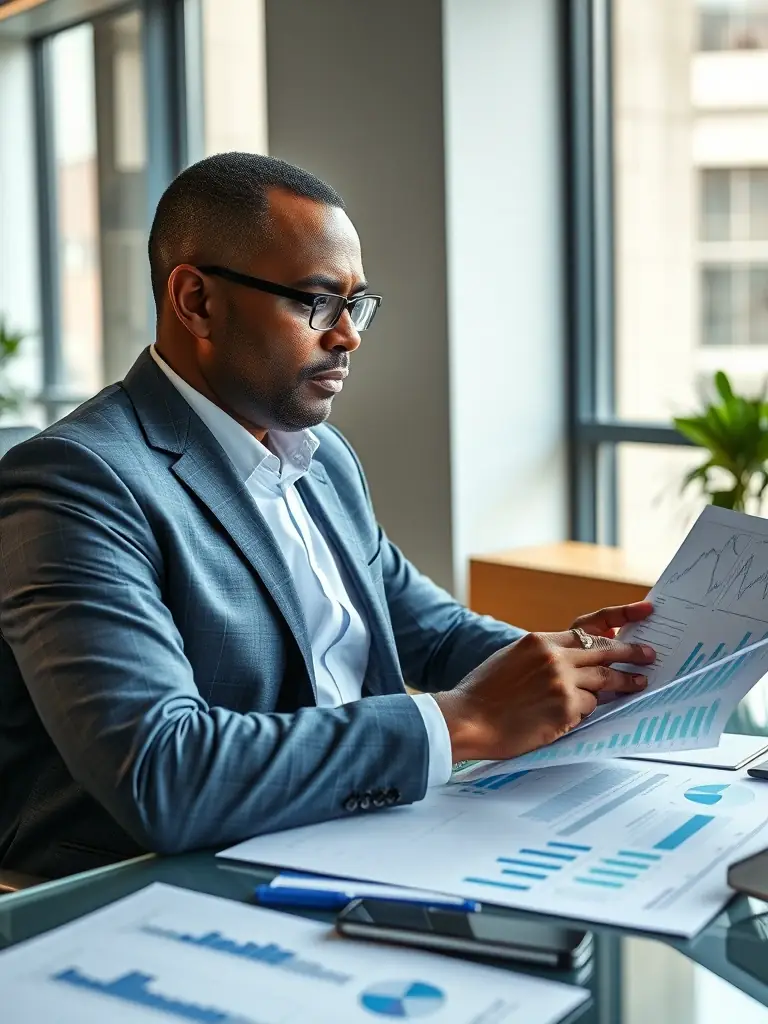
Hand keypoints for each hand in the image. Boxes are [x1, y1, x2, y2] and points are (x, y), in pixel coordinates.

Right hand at [433, 603, 654, 761]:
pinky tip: (577, 715)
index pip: (588, 629)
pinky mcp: (565, 709)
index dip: (619, 621)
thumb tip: (570, 659)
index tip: (643, 613)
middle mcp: (554, 657)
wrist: (467, 718)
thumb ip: (541, 655)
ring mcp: (561, 682)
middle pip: (605, 652)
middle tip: (648, 655)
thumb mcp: (511, 659)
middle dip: (631, 653)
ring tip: (638, 684)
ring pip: (603, 682)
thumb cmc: (482, 693)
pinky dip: (586, 711)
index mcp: (539, 641)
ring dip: (623, 684)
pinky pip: (589, 708)